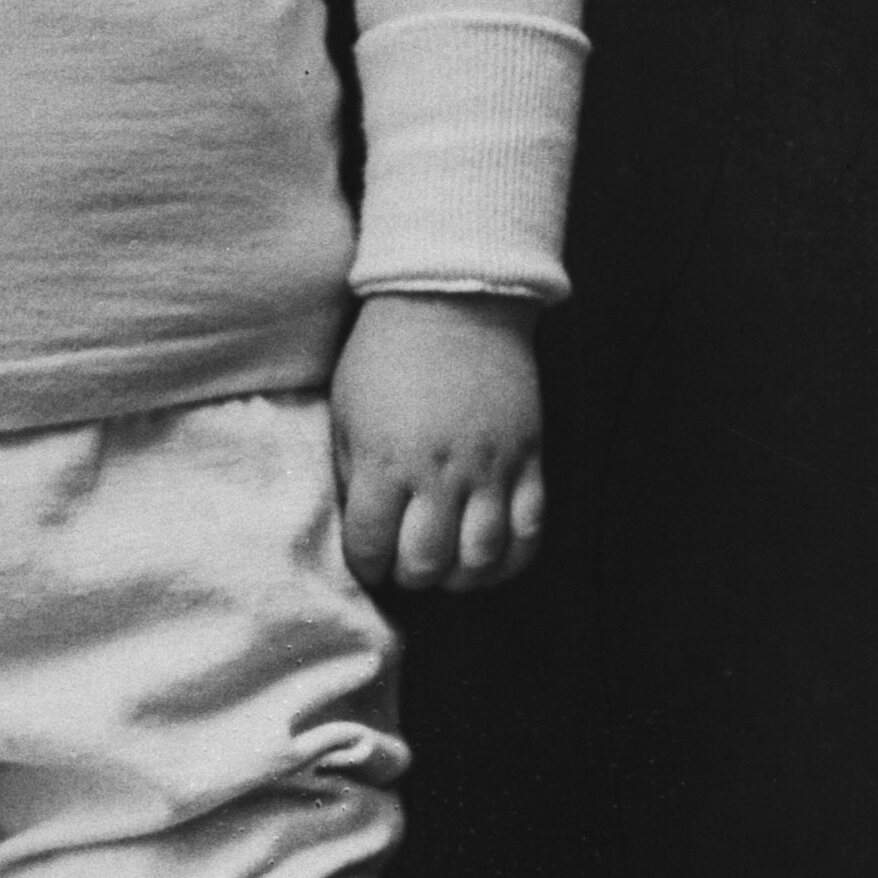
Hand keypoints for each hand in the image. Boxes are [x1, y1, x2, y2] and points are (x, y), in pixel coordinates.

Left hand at [330, 292, 546, 595]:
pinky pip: (531, 529)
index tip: (368, 561)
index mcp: (386, 461)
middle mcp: (440, 473)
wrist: (453, 300)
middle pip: (427, 563)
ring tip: (447, 567)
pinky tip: (491, 560)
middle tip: (405, 566)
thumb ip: (352, 475)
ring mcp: (491, 467)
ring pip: (482, 557)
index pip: (371, 546)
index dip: (366, 567)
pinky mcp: (529, 458)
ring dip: (460, 577)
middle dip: (410, 577)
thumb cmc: (387, 355)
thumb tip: (363, 527)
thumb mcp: (346, 412)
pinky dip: (511, 559)